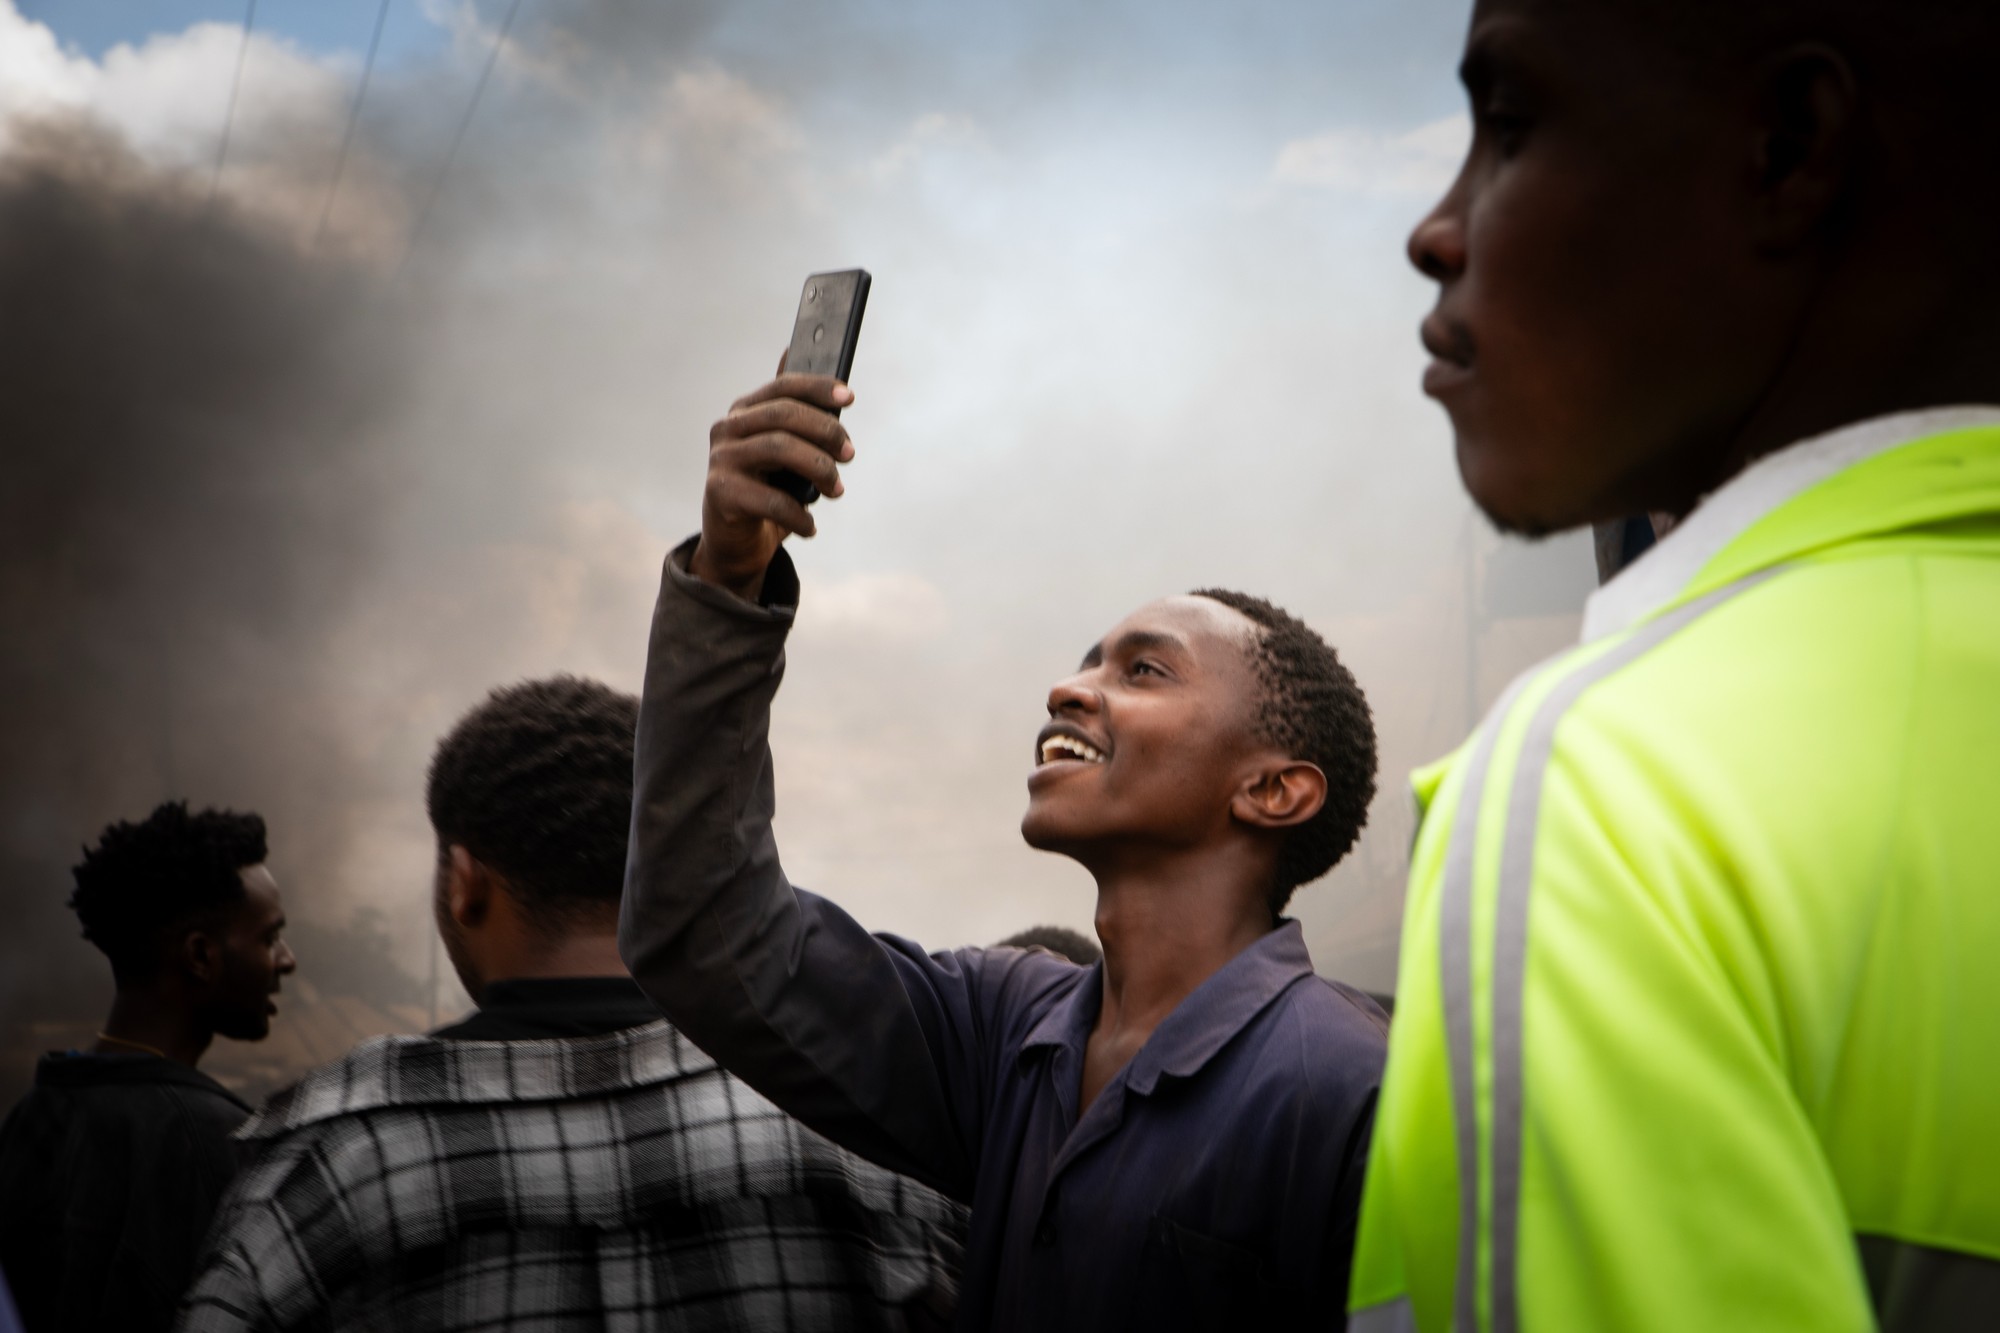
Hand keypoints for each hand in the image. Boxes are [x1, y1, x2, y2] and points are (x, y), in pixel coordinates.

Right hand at [689, 369, 853, 600]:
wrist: (735, 542)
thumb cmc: (768, 492)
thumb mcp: (788, 457)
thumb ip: (804, 428)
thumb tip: (839, 398)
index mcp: (744, 412)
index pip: (782, 387)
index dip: (817, 388)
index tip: (848, 397)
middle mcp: (728, 429)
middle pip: (783, 414)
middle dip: (825, 430)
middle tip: (849, 454)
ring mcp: (721, 460)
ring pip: (778, 447)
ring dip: (819, 467)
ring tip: (837, 490)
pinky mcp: (720, 493)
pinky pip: (772, 500)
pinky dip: (800, 516)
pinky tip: (810, 527)